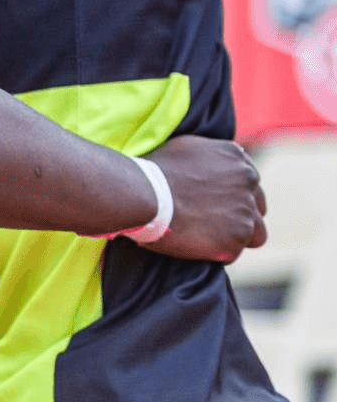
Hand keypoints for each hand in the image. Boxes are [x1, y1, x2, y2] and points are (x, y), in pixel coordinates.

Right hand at [142, 133, 266, 262]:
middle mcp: (248, 183)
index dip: (233, 194)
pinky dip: (214, 251)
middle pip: (258, 208)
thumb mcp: (187, 148)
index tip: (216, 202)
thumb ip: (211, 158)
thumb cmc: (153, 171)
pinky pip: (231, 252)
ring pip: (254, 235)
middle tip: (213, 222)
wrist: (142, 193)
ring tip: (205, 237)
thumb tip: (213, 166)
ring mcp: (245, 214)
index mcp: (237, 159)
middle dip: (241, 215)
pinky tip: (192, 242)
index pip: (250, 182)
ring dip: (235, 236)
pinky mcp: (235, 241)